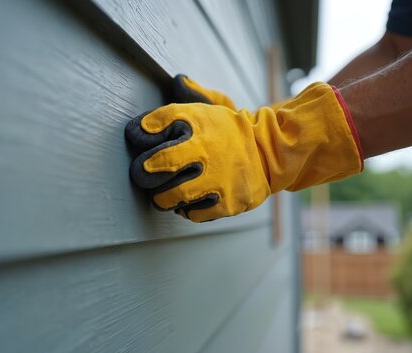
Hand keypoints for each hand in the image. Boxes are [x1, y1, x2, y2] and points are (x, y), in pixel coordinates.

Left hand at [125, 81, 362, 221]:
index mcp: (199, 128)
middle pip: (157, 169)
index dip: (140, 136)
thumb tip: (177, 80)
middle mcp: (207, 154)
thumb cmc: (232, 130)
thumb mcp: (214, 105)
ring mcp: (217, 181)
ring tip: (166, 192)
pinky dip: (186, 209)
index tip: (139, 142)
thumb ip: (191, 95)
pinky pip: (192, 213)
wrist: (272, 152)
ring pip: (172, 196)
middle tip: (145, 175)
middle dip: (144, 174)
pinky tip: (190, 200)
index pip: (158, 126)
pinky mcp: (226, 203)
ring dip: (163, 197)